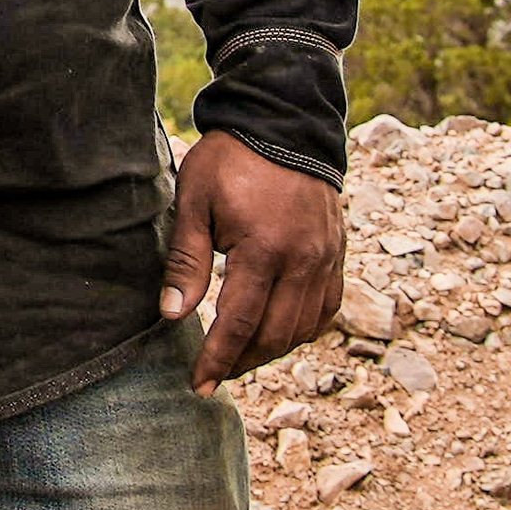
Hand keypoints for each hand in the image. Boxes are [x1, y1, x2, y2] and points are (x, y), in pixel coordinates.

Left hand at [161, 130, 345, 394]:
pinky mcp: (338, 255)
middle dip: (243, 363)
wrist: (284, 125)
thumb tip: (172, 314)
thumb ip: (187, 261)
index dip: (218, 359)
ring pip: (304, 328)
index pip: (239, 323)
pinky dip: (303, 330)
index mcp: (264, 249)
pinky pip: (327, 309)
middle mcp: (304, 261)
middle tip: (213, 377)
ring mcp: (327, 260)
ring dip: (272, 351)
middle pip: (275, 335)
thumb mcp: (195, 201)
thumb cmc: (230, 160)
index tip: (198, 384)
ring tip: (238, 359)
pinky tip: (277, 335)